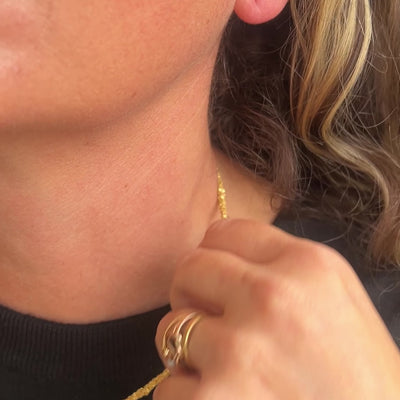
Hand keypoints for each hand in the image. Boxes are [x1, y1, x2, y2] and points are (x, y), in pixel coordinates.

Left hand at [154, 219, 399, 399]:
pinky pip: (168, 386)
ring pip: (171, 327)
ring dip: (190, 350)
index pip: (224, 231)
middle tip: (213, 320)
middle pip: (189, 267)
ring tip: (227, 369)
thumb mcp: (338, 300)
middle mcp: (272, 297)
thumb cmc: (360, 380)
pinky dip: (187, 395)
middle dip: (192, 293)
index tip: (217, 277)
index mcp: (307, 265)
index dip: (214, 254)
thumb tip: (223, 256)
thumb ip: (282, 268)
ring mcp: (241, 350)